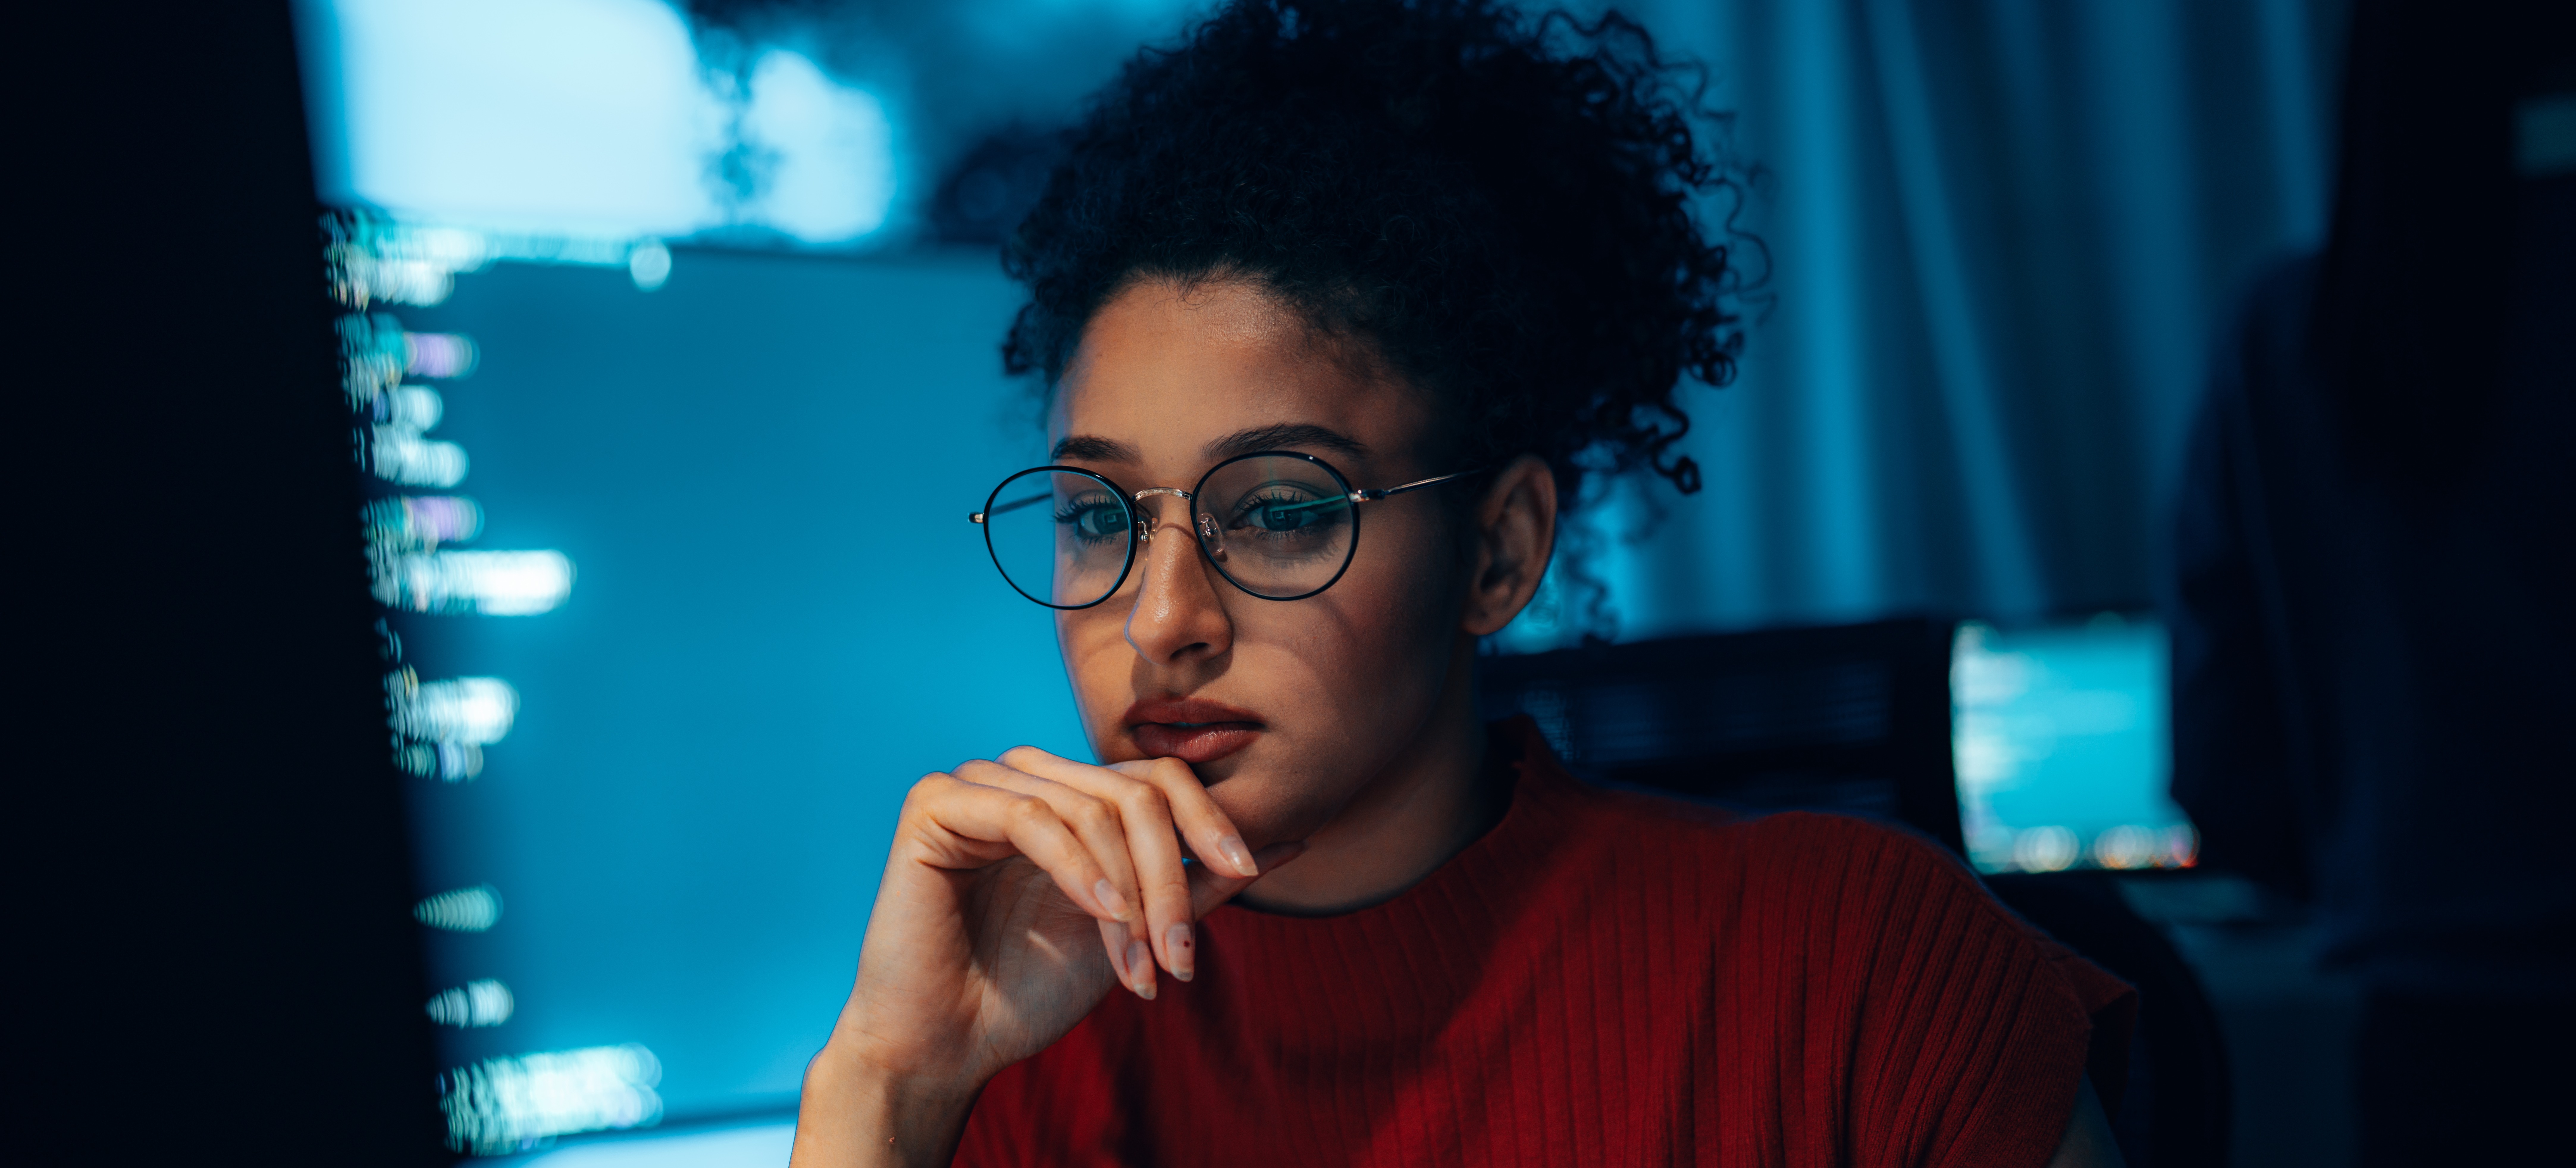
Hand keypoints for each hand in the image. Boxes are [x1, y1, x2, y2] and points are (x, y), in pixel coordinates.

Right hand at [791, 748, 1302, 1167]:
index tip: (1251, 869)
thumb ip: (1199, 883)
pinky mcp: (935, 804)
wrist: (952, 1040)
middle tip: (1180, 957)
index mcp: (1067, 797)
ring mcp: (978, 784)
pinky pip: (1031, 818)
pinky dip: (1079, 871)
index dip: (1209, 819)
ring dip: (1130, 892)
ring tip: (1141, 965)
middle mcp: (1024, 778)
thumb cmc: (1031, 987)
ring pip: (1091, 807)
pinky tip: (1103, 917)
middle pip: (1133, 793)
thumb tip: (1289, 844)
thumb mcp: (1135, 929)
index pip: (1156, 779)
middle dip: (1170, 879)